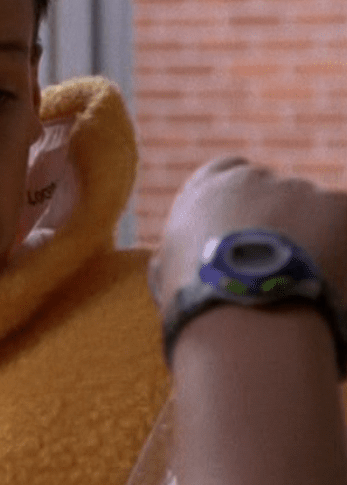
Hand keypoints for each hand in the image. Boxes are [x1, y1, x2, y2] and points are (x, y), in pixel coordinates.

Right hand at [149, 156, 346, 317]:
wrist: (244, 322)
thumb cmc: (199, 307)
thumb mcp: (167, 275)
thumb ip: (172, 255)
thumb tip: (166, 260)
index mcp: (205, 189)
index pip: (230, 171)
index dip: (245, 200)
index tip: (253, 230)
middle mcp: (250, 178)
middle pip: (278, 193)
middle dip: (286, 223)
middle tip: (287, 268)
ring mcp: (297, 189)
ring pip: (317, 213)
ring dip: (318, 240)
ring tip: (310, 285)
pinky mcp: (339, 205)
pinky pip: (345, 224)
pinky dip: (343, 251)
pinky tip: (330, 282)